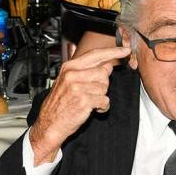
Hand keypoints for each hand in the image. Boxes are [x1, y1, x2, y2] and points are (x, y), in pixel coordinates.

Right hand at [28, 46, 129, 164]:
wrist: (49, 124)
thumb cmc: (59, 104)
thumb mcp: (68, 82)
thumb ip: (86, 71)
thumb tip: (107, 65)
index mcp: (69, 68)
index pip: (95, 55)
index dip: (112, 52)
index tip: (125, 50)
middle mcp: (72, 75)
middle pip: (103, 72)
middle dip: (102, 84)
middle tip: (91, 93)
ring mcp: (78, 88)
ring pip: (105, 87)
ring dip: (101, 97)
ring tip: (89, 102)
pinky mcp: (84, 101)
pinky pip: (105, 100)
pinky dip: (102, 107)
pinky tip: (93, 109)